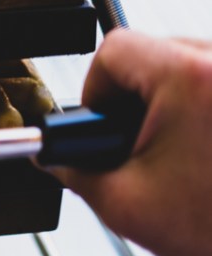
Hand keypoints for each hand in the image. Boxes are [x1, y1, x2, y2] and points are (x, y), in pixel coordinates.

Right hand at [49, 29, 211, 255]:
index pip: (116, 49)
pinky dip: (204, 112)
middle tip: (141, 147)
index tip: (102, 124)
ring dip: (174, 105)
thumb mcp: (130, 205)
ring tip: (183, 157)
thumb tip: (58, 158)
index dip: (95, 89)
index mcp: (191, 78)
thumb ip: (78, 173)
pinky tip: (206, 154)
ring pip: (191, 67)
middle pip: (156, 53)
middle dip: (137, 100)